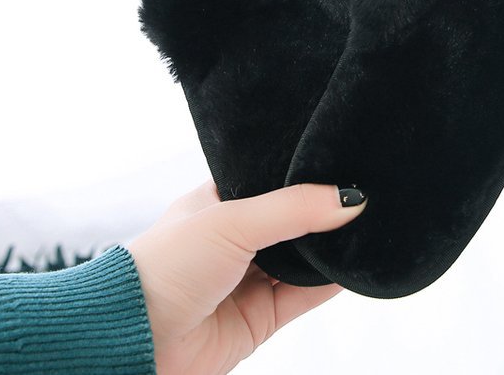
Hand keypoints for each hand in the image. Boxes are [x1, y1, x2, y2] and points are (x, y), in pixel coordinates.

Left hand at [128, 181, 365, 373]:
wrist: (133, 340)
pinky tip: (355, 266)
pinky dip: (330, 283)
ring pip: (303, 259)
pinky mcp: (260, 317)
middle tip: (365, 194)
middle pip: (292, 221)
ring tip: (369, 226)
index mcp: (219, 201)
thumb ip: (292, 208)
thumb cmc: (166, 265)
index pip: (271, 180)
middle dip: (323, 212)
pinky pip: (305, 296)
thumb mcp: (231, 220)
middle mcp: (236, 238)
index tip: (342, 162)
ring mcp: (249, 278)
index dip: (304, 174)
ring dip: (331, 248)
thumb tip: (350, 199)